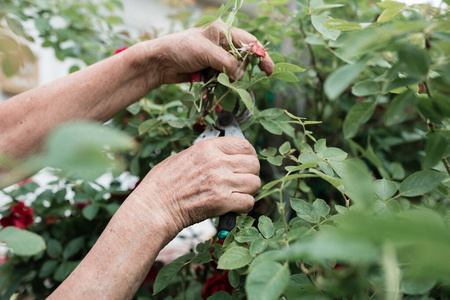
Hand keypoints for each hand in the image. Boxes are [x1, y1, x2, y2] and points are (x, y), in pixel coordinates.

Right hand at [130, 137, 259, 236]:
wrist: (154, 207)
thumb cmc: (163, 183)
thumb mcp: (183, 157)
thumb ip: (207, 154)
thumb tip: (224, 155)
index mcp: (208, 147)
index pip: (245, 145)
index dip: (248, 155)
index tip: (245, 162)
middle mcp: (218, 162)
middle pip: (254, 164)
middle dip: (250, 173)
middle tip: (241, 181)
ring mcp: (221, 182)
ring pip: (255, 183)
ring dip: (249, 190)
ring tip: (237, 194)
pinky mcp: (222, 202)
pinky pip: (249, 202)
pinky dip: (244, 206)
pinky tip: (234, 207)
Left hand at [139, 20, 273, 86]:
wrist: (159, 63)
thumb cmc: (180, 49)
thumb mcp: (205, 52)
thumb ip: (226, 63)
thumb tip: (240, 76)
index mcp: (222, 32)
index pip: (248, 41)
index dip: (260, 54)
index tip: (268, 69)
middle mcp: (220, 43)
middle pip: (243, 57)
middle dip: (249, 68)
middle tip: (260, 77)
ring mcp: (215, 58)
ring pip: (234, 70)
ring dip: (235, 78)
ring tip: (233, 85)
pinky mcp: (209, 70)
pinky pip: (223, 78)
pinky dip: (224, 84)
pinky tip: (222, 88)